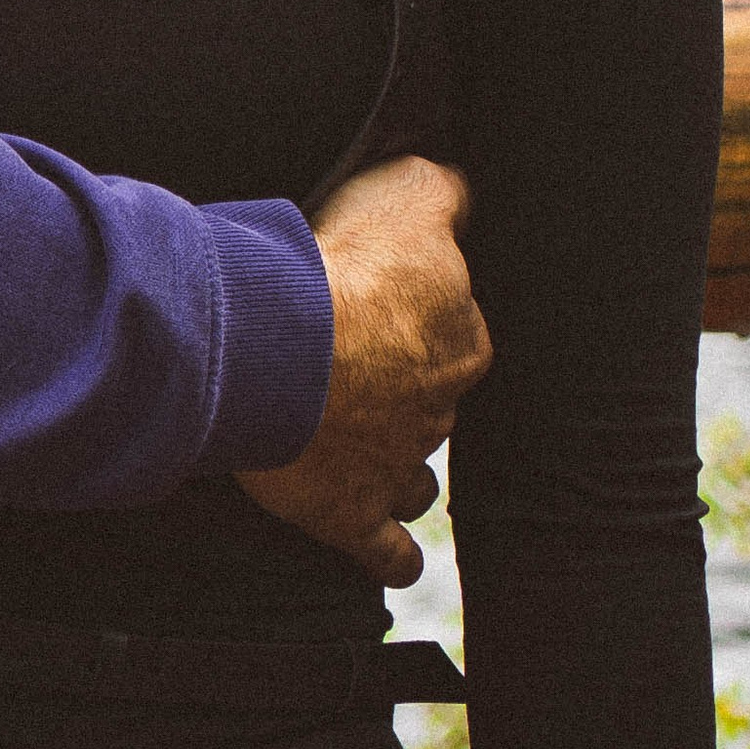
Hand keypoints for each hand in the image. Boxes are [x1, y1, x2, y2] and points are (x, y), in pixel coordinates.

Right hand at [236, 157, 490, 583]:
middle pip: (434, 404)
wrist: (289, 348)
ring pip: (417, 477)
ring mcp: (396, 467)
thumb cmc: (348, 268)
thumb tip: (459, 190)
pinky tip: (393, 558)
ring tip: (377, 461)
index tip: (398, 311)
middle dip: (409, 394)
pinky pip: (388, 550)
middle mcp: (436, 410)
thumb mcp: (407, 197)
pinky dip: (392, 556)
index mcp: (458, 340)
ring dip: (404, 471)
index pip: (460, 332)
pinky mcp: (351, 514)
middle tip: (367, 373)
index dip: (429, 322)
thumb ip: (442, 193)